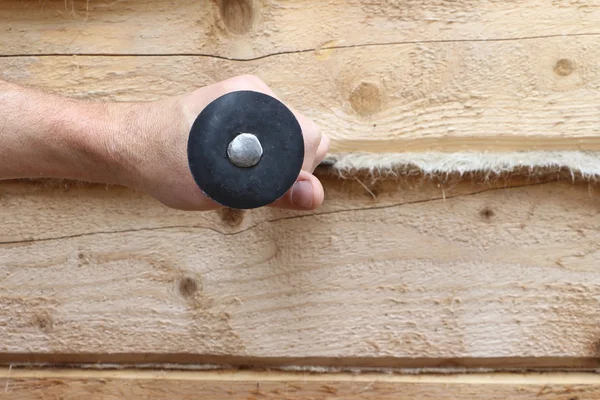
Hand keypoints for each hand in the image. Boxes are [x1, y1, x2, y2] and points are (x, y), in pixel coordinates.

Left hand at [121, 75, 328, 210]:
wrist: (126, 144)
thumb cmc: (163, 164)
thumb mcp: (221, 188)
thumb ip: (273, 191)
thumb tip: (315, 196)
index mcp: (254, 100)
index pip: (310, 138)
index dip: (297, 172)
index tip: (266, 188)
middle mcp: (255, 92)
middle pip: (304, 135)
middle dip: (287, 167)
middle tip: (249, 185)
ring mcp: (247, 97)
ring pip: (289, 136)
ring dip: (274, 162)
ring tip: (238, 176)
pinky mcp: (238, 106)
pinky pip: (271, 134)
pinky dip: (263, 155)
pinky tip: (235, 165)